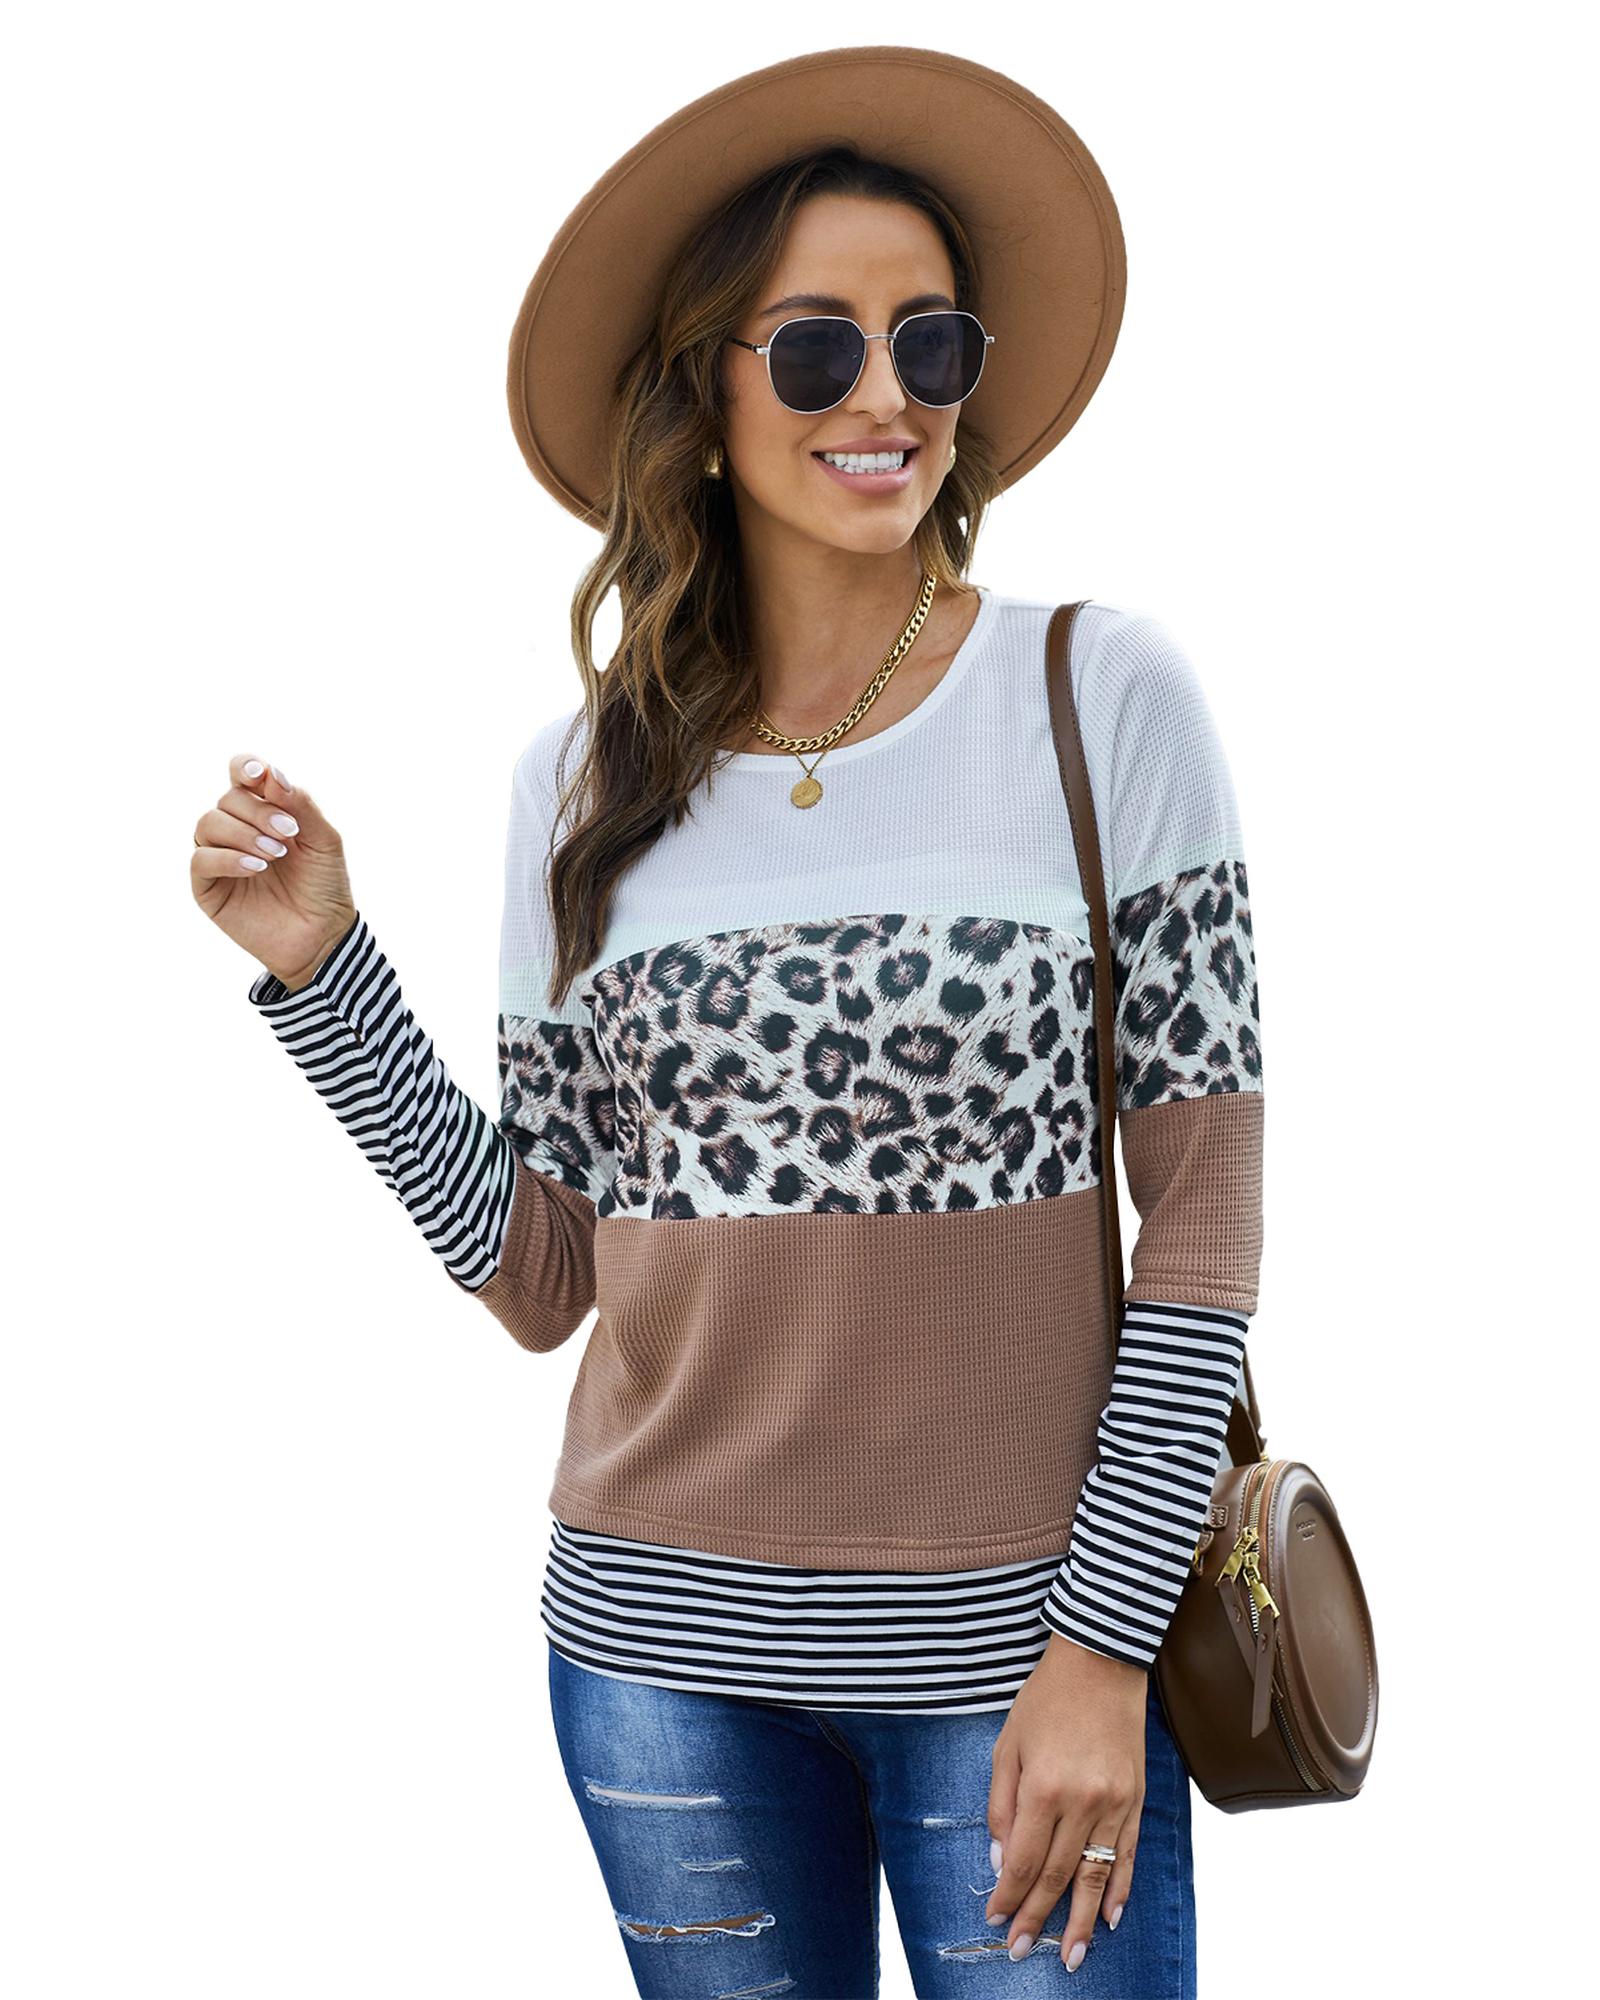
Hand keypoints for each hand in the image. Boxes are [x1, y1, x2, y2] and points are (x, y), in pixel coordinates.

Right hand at [191, 754, 356, 989]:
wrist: (324, 935)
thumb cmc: (324, 885)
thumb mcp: (323, 840)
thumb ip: (300, 804)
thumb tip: (271, 773)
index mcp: (263, 811)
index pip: (241, 775)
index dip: (244, 766)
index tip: (258, 773)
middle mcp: (236, 829)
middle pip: (228, 798)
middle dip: (258, 811)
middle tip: (288, 833)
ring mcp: (218, 856)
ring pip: (208, 823)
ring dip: (243, 833)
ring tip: (275, 855)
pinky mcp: (207, 886)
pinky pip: (201, 859)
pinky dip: (228, 858)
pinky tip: (256, 868)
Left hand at [985, 1632, 1147, 1970]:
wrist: (1099, 1664)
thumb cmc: (1045, 1701)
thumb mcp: (1007, 1745)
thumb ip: (1001, 1806)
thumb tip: (1001, 1860)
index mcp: (1042, 1788)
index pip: (1023, 1861)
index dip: (1009, 1896)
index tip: (996, 1919)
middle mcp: (1081, 1802)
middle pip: (1057, 1875)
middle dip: (1038, 1918)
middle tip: (1022, 1951)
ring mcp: (1113, 1803)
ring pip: (1095, 1875)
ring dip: (1081, 1920)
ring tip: (1071, 1956)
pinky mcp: (1135, 1799)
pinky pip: (1127, 1854)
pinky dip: (1119, 1889)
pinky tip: (1110, 1916)